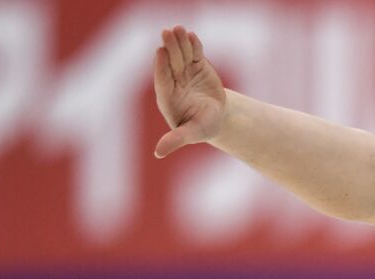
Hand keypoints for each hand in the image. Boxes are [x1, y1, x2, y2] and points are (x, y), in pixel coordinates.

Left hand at [152, 25, 225, 158]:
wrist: (216, 117)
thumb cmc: (202, 127)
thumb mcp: (191, 134)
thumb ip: (175, 139)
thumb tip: (158, 153)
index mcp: (167, 96)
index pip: (162, 78)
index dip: (162, 66)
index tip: (161, 52)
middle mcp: (173, 81)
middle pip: (171, 62)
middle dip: (170, 48)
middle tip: (168, 33)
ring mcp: (184, 72)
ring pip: (181, 54)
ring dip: (180, 42)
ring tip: (180, 29)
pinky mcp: (196, 66)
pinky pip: (194, 54)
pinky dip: (194, 45)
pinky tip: (192, 36)